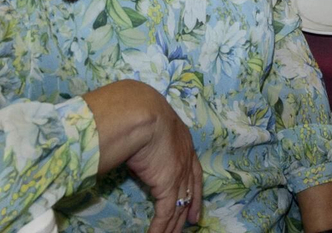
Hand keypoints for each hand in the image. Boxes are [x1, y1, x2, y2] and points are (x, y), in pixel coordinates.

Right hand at [85, 80, 202, 232]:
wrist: (141, 113)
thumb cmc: (138, 111)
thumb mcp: (149, 124)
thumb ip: (147, 141)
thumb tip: (136, 151)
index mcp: (185, 142)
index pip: (195, 173)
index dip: (195, 191)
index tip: (195, 206)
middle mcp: (186, 160)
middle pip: (190, 192)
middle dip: (189, 211)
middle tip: (189, 226)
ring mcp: (179, 174)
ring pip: (177, 207)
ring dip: (171, 225)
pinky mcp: (168, 185)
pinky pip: (165, 214)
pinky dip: (160, 229)